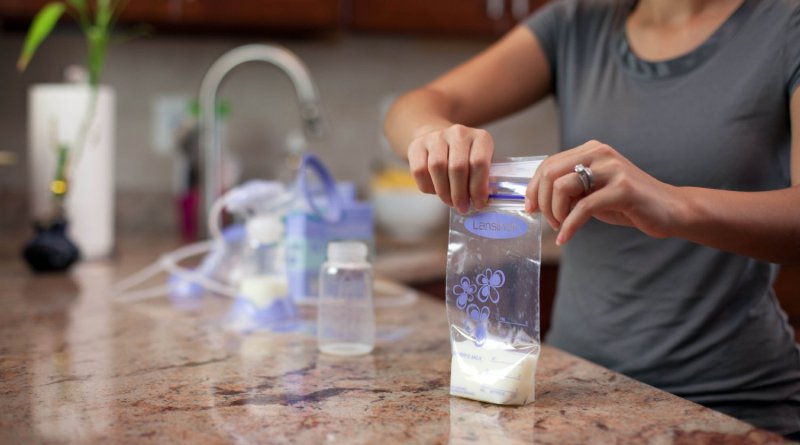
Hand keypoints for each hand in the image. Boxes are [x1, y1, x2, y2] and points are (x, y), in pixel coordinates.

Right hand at [407, 124, 494, 212]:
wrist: (439, 140)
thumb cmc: (466, 158)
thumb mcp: (481, 164)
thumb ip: (483, 179)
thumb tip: (481, 201)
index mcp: (480, 137)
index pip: (479, 163)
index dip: (478, 187)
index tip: (478, 204)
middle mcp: (458, 133)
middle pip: (457, 167)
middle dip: (460, 193)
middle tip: (462, 207)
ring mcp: (436, 137)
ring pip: (437, 167)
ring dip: (444, 192)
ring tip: (449, 201)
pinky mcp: (417, 145)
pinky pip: (419, 170)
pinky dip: (427, 186)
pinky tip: (435, 191)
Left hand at [525, 140, 682, 244]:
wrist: (670, 209)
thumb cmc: (628, 203)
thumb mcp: (593, 191)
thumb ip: (570, 189)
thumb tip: (536, 199)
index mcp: (591, 150)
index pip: (549, 164)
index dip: (533, 187)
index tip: (529, 208)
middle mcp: (600, 153)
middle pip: (550, 173)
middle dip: (541, 201)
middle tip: (549, 221)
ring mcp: (612, 169)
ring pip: (562, 187)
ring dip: (555, 213)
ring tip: (561, 227)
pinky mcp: (622, 189)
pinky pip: (583, 208)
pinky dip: (569, 226)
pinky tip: (565, 238)